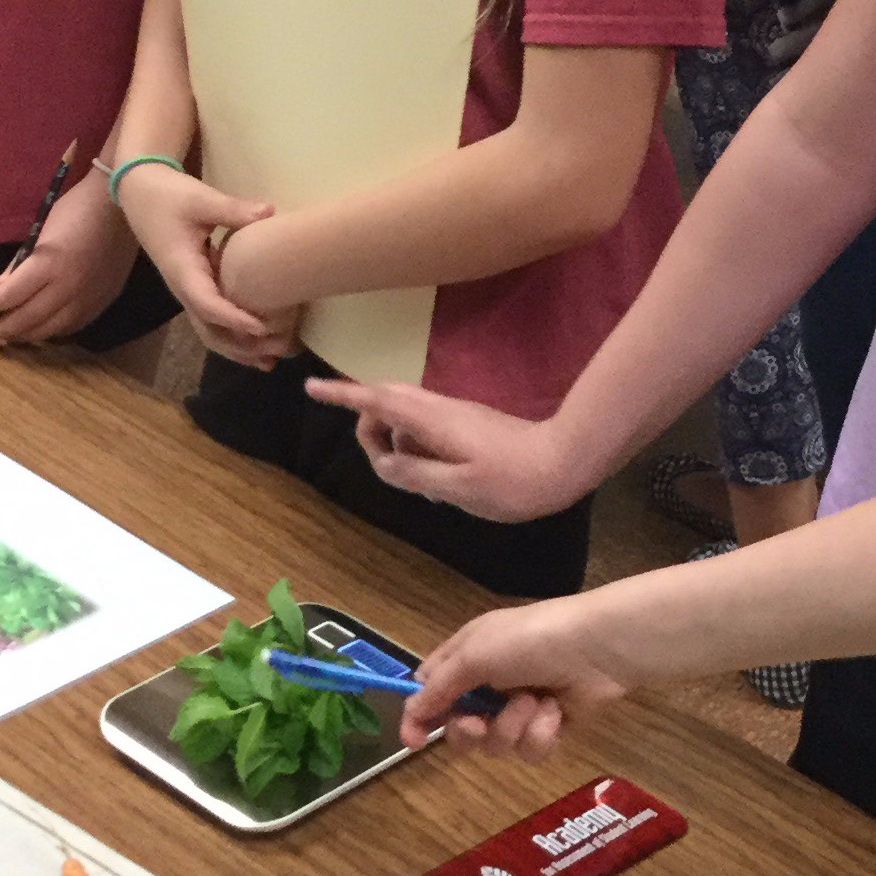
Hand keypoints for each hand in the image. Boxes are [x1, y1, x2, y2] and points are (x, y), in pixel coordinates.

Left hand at [0, 170, 137, 346]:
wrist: (121, 205)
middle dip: (4, 330)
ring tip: (11, 337)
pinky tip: (41, 329)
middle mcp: (69, 286)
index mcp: (49, 263)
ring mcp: (89, 297)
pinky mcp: (104, 300)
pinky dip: (54, 330)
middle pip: (30, 319)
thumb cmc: (76, 209)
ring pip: (52, 329)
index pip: (12, 296)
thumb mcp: (40, 231)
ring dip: (28, 335)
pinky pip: (74, 325)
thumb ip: (19, 264)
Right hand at [115, 162, 290, 365]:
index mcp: (182, 270)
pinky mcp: (195, 287)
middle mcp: (183, 288)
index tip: (262, 327)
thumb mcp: (200, 199)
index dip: (233, 318)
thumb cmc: (168, 196)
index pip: (206, 304)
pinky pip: (213, 319)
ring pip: (210, 330)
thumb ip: (232, 209)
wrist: (140, 193)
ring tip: (271, 360)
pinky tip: (259, 341)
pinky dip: (234, 334)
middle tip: (276, 351)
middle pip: (208, 329)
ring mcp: (188, 290)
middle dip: (240, 346)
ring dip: (238, 348)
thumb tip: (269, 212)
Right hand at [304, 376, 584, 521]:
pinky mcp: (466, 422)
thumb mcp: (458, 488)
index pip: (376, 400)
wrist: (564, 461)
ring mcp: (454, 413)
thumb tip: (382, 463)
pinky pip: (425, 426)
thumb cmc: (513, 481)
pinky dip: (416, 447)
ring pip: (405, 415)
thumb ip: (415, 474)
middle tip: (382, 462)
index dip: (341, 394)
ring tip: (418, 483)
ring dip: (396, 441)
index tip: (311, 387)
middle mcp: (438, 409)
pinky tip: (436, 481)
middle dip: (369, 426)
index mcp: (431, 422)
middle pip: (385, 402)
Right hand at [401, 600, 629, 755]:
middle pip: (460, 730)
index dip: (419, 717)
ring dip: (514, 726)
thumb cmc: (529, 640)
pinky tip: (555, 710)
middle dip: (470, 732)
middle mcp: (489, 686)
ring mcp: (519, 709)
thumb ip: (440, 688)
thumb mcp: (474, 655)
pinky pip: (530, 750)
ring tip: (535, 702)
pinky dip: (541, 732)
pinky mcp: (548, 728)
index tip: (413, 741)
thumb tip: (410, 712)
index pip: (430, 693)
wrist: (597, 647)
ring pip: (497, 745)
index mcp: (467, 659)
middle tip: (480, 724)